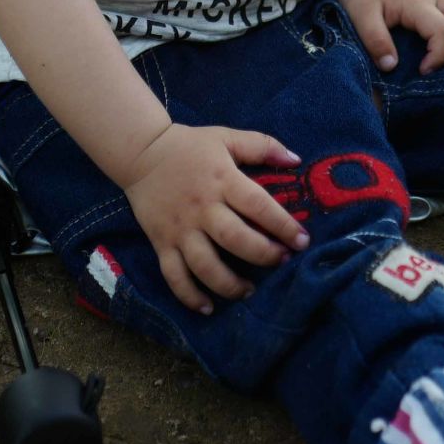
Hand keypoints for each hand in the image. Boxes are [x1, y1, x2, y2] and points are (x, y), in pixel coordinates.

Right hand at [119, 122, 309, 314]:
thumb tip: (296, 160)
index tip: (302, 241)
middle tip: (281, 262)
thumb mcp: (227, 137)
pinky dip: (189, 296)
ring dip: (230, 284)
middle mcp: (202, 208)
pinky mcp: (162, 243)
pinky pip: (174, 275)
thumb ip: (262, 145)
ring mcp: (180, 229)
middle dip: (263, 255)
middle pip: (235, 239)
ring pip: (205, 265)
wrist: (140, 153)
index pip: (258, 205)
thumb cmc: (190, 147)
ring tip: (248, 291)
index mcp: (222, 180)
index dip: (283, 225)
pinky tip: (208, 307)